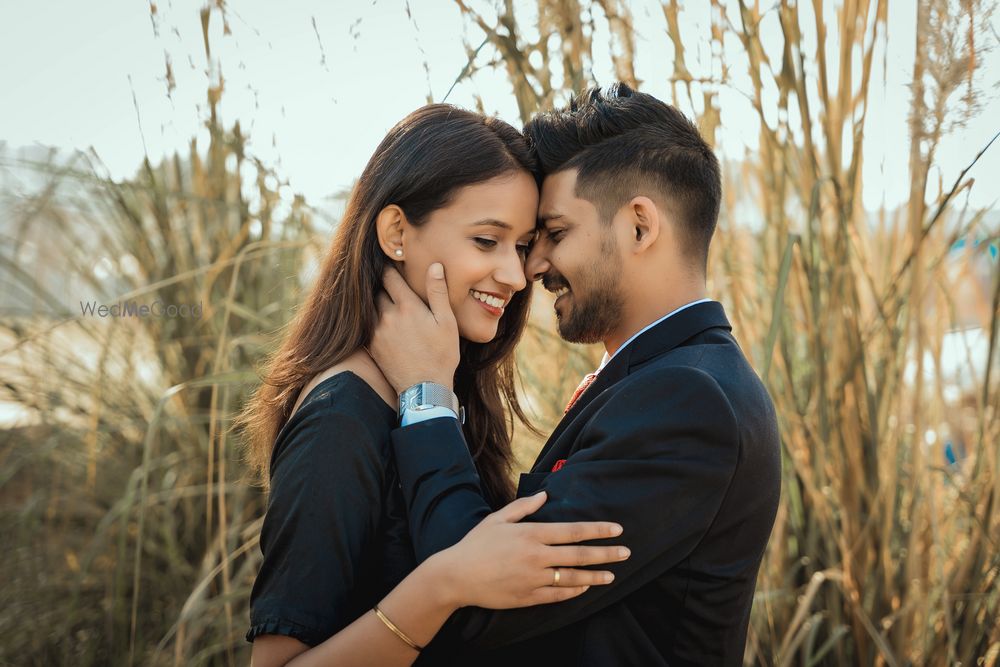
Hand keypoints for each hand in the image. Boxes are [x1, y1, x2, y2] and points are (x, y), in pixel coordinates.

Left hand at [370, 263, 459, 392]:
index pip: (390, 276)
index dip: (390, 267)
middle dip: (382, 284)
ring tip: (384, 299)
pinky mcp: (371, 345)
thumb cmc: (441, 354)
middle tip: (388, 280)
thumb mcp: (447, 322)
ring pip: (369, 306)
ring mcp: (376, 331)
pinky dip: (372, 318)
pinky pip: (366, 324)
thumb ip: (438, 292)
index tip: (392, 263)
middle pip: (377, 290)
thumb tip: (434, 266)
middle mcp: (387, 316)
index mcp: (407, 306)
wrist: (424, 388)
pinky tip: (381, 320)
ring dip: (375, 301)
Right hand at [430, 491, 629, 608]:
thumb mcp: (498, 519)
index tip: (617, 529)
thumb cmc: (476, 544)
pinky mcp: (528, 597)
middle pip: (579, 555)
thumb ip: (524, 507)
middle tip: (626, 552)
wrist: (456, 576)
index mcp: (531, 534)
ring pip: (573, 577)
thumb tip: (545, 495)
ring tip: (612, 575)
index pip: (573, 531)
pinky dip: (574, 590)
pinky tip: (585, 586)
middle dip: (606, 553)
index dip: (597, 530)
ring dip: (595, 576)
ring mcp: (533, 579)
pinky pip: (558, 595)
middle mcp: (536, 556)